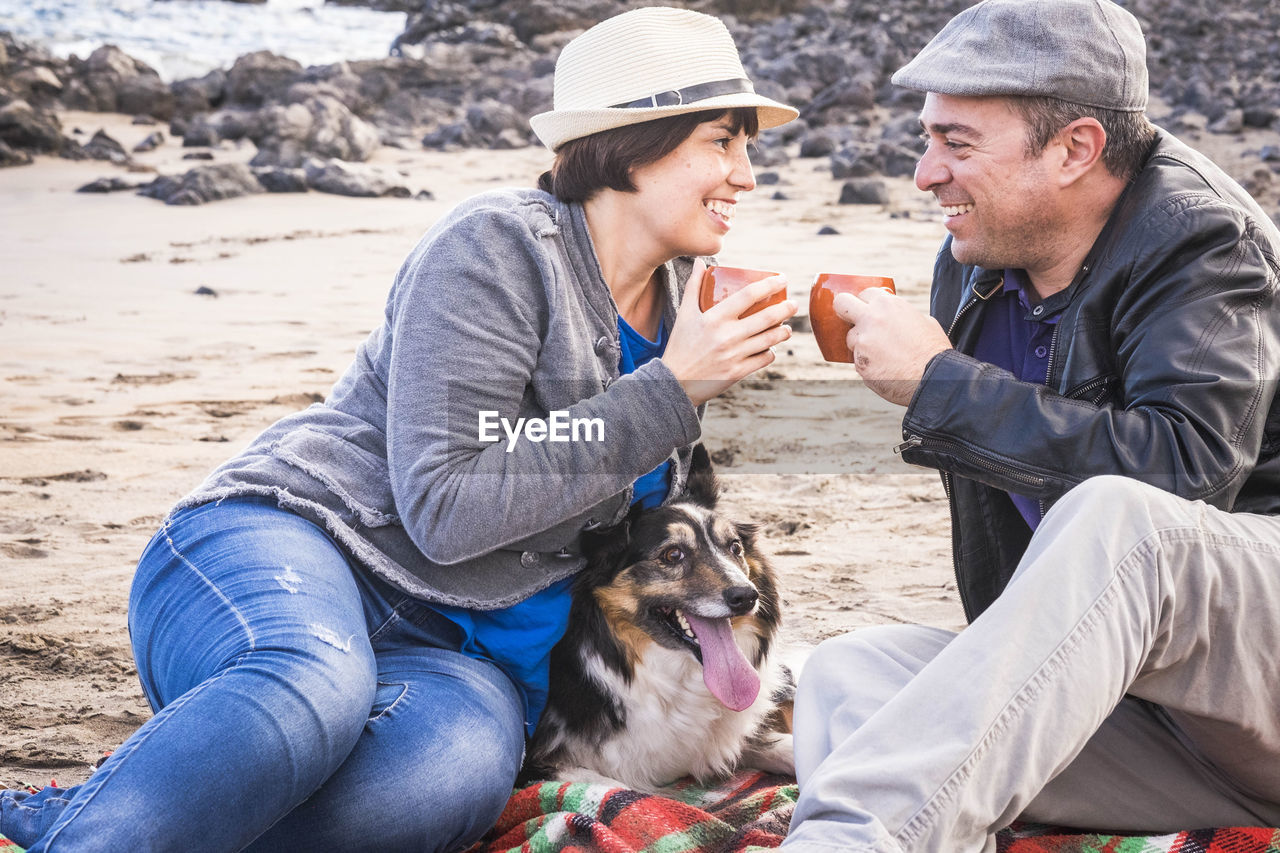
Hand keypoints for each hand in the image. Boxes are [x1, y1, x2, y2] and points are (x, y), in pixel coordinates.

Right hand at [663, 258, 797, 406]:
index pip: (748, 295)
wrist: (674, 382)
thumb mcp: (684, 314)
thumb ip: (693, 286)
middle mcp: (727, 336)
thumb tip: (699, 262)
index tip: (782, 279)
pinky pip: (764, 359)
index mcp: (714, 318)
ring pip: (770, 339)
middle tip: (793, 304)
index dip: (769, 284)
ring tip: (786, 328)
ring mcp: (734, 355)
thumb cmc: (680, 345)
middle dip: (786, 309)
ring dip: (783, 332)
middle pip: (767, 317)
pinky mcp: (738, 372)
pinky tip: (770, 348)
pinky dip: (770, 352)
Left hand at [835, 288, 951, 405]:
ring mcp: (862, 342)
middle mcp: (871, 319)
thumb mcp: (924, 321)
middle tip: (851, 319)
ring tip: (884, 355)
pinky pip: (858, 361)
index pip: (864, 293)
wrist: (934, 378)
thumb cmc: (933, 350)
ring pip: (851, 338)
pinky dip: (868, 365)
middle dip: (844, 310)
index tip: (868, 310)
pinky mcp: (859, 364)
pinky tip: (886, 369)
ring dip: (861, 345)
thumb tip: (896, 317)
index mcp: (888, 304)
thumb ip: (903, 315)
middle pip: (841, 304)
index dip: (866, 302)